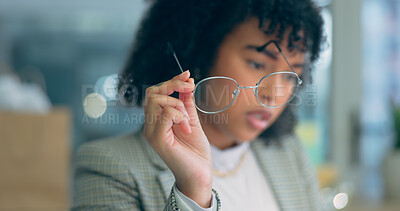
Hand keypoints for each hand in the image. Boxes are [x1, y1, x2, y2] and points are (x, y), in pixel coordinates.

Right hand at [143, 70, 212, 207]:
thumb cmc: (196, 151)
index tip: (187, 75)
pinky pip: (165, 115)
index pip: (155, 93)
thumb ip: (187, 103)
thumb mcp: (192, 121)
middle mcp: (150, 126)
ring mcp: (151, 133)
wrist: (200, 174)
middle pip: (152, 93)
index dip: (171, 81)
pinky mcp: (157, 140)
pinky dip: (179, 116)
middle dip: (173, 85)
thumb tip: (188, 82)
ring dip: (178, 105)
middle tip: (190, 88)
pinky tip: (187, 128)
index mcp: (156, 121)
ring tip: (188, 120)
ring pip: (156, 101)